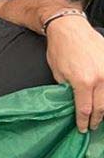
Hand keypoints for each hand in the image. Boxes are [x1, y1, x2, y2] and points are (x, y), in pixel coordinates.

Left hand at [46, 15, 103, 131]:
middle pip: (101, 107)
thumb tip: (73, 103)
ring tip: (100, 117)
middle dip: (96, 120)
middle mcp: (100, 78)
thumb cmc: (60, 50)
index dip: (83, 122)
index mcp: (83, 82)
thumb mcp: (58, 74)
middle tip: (92, 127)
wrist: (70, 28)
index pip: (85, 110)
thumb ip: (67, 90)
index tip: (82, 129)